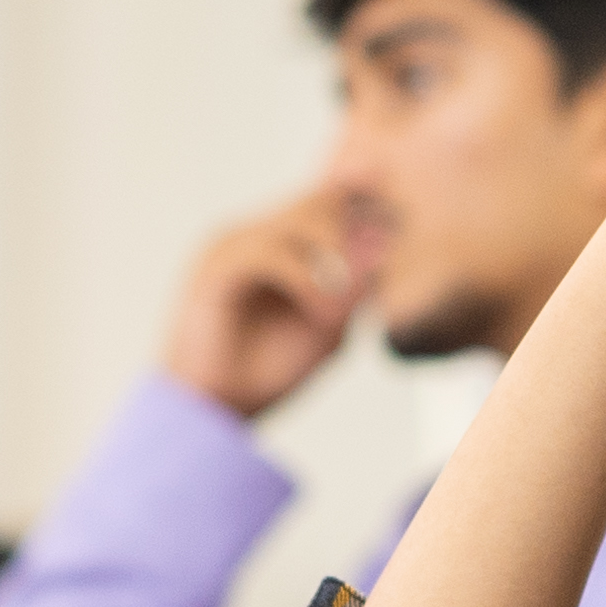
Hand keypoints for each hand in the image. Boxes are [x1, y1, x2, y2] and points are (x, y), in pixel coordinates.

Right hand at [159, 189, 361, 418]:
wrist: (215, 408)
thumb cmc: (268, 369)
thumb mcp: (330, 329)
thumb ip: (355, 292)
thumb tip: (383, 255)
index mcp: (285, 241)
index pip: (335, 200)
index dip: (372, 221)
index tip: (390, 262)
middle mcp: (260, 232)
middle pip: (323, 198)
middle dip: (357, 236)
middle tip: (371, 280)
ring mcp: (236, 243)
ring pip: (300, 216)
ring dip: (337, 257)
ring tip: (344, 308)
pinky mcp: (216, 266)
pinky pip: (269, 252)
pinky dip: (306, 280)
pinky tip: (322, 314)